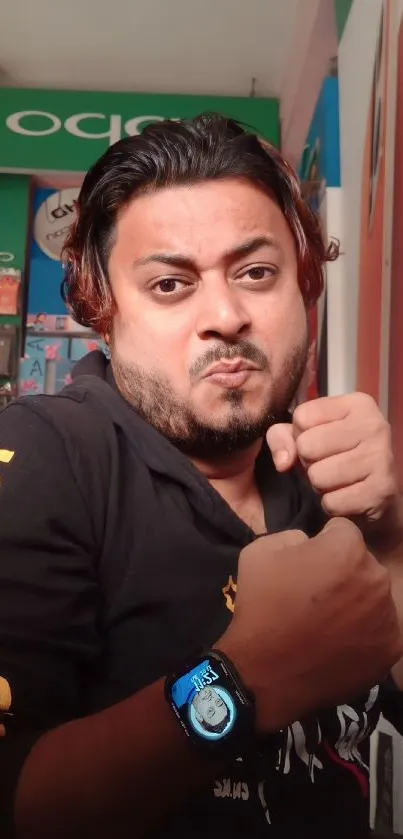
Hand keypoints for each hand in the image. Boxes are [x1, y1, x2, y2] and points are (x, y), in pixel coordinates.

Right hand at [218, 520, 401, 731]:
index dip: (323, 544)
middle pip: (362, 564)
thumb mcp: (259, 551)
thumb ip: (292, 535)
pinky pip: (379, 629)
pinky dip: (363, 633)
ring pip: (373, 596)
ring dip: (355, 602)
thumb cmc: (260, 608)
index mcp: (347, 548)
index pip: (343, 531)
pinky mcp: (391, 648)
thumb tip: (311, 543)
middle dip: (343, 572)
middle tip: (316, 597)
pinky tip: (337, 643)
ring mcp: (387, 615)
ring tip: (326, 623)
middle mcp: (376, 577)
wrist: (264, 675)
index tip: (307, 565)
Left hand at [266, 393, 398, 529]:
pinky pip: (332, 501)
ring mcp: (381, 456)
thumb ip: (281, 436)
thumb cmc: (339, 458)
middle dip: (309, 462)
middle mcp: (373, 424)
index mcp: (357, 404)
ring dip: (319, 485)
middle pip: (307, 446)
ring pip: (317, 476)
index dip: (300, 435)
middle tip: (328, 465)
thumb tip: (283, 462)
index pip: (302, 416)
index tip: (321, 443)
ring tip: (337, 481)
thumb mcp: (307, 435)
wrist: (378, 495)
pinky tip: (347, 496)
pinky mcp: (381, 489)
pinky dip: (332, 505)